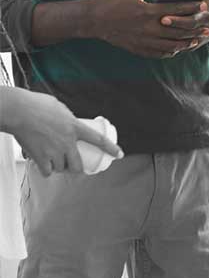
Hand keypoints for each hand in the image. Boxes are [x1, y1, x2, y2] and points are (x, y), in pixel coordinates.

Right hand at [0, 88, 122, 176]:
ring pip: (61, 169)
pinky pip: (47, 172)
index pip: (99, 139)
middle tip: (74, 166)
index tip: (119, 154)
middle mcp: (67, 141)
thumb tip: (68, 122)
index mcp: (75, 127)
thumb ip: (67, 119)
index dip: (111, 148)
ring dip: (59, 167)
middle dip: (77, 168)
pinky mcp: (40, 157)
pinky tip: (44, 165)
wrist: (20, 111)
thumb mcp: (61, 109)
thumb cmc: (38, 105)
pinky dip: (46, 171)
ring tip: (55, 161)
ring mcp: (54, 151)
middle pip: (77, 165)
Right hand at [87, 0, 208, 57]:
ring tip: (198, 39)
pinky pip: (160, 53)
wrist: (93, 20)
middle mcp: (148, 28)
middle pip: (179, 30)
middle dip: (195, 28)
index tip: (203, 5)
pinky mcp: (138, 49)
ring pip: (172, 45)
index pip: (177, 10)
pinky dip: (172, 51)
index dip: (192, 7)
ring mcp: (144, 40)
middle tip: (207, 26)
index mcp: (148, 11)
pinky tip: (179, 48)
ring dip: (187, 42)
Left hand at [159, 0, 208, 48]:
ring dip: (170, 39)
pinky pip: (182, 49)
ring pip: (184, 43)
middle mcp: (204, 26)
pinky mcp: (195, 46)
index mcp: (206, 13)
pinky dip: (171, 48)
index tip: (163, 16)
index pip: (191, 17)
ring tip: (154, 36)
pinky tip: (158, 44)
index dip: (177, 18)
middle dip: (173, 26)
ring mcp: (200, 38)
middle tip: (159, 23)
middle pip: (187, 29)